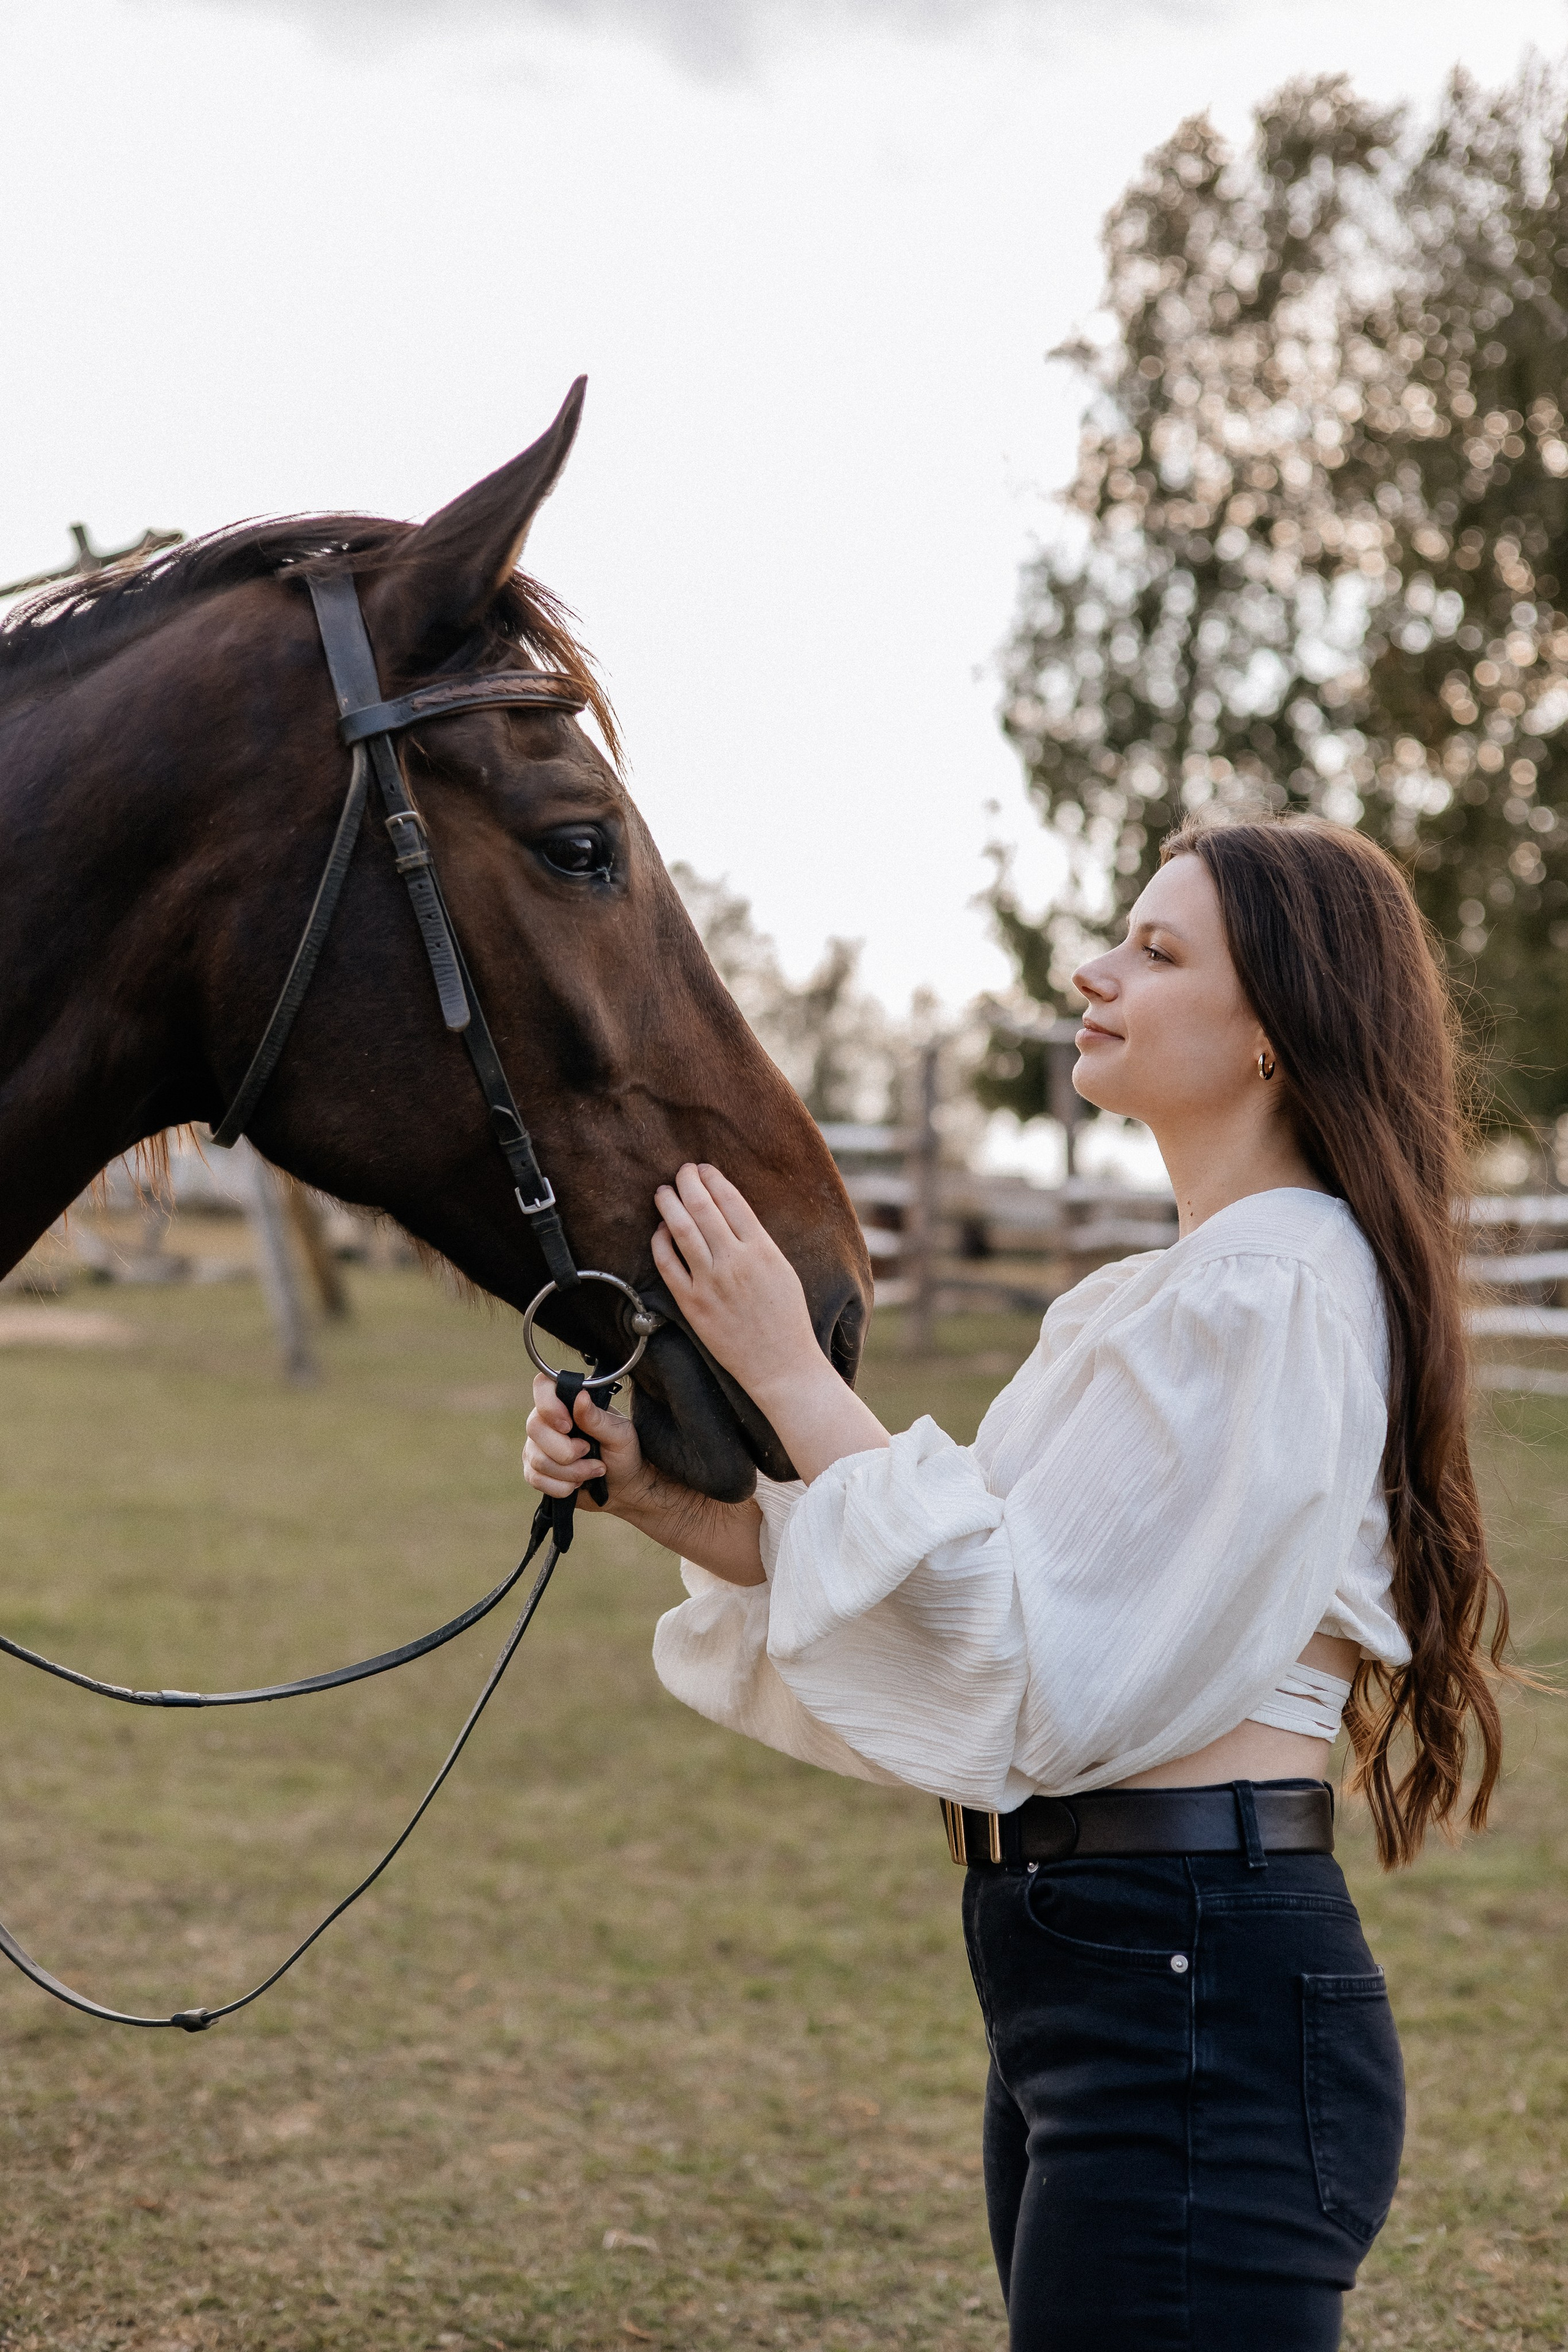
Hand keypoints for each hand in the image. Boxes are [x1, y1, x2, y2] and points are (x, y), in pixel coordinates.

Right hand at [523, 1374, 648, 1511]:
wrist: (625, 1487)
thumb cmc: (624, 1454)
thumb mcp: (620, 1434)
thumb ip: (597, 1418)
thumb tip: (581, 1396)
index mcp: (568, 1402)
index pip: (542, 1387)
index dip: (549, 1406)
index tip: (569, 1426)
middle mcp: (547, 1421)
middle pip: (535, 1428)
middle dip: (566, 1450)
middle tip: (589, 1452)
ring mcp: (537, 1446)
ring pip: (537, 1459)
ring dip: (571, 1472)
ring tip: (593, 1470)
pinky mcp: (535, 1471)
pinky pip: (535, 1479)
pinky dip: (562, 1486)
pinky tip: (577, 1483)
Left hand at [651, 1163, 821, 1407]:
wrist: (781, 1364)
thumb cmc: (786, 1319)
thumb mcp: (782, 1269)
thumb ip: (758, 1242)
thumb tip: (730, 1214)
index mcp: (762, 1249)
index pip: (731, 1200)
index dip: (713, 1179)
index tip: (704, 1169)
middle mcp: (735, 1261)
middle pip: (702, 1207)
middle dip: (687, 1182)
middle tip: (681, 1172)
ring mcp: (711, 1282)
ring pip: (681, 1229)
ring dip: (669, 1204)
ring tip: (663, 1192)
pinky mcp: (692, 1303)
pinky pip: (667, 1264)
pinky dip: (660, 1242)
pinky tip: (659, 1231)